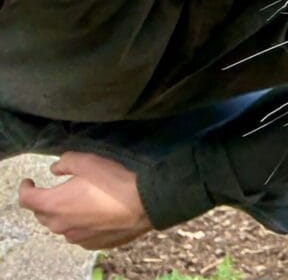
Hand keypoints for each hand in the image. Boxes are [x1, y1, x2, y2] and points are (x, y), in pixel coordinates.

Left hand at [17, 151, 152, 248]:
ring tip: (76, 203)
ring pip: (60, 226)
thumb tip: (55, 169)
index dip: (25, 188)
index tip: (30, 181)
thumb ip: (66, 162)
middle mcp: (60, 224)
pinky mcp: (93, 244)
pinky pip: (79, 234)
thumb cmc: (113, 181)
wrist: (143, 204)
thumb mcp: (88, 161)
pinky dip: (80, 225)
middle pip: (42, 215)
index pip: (27, 199)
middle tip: (55, 191)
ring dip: (62, 215)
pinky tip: (93, 216)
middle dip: (44, 202)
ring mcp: (76, 237)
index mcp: (53, 204)